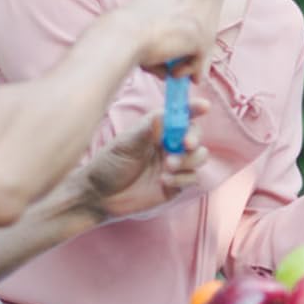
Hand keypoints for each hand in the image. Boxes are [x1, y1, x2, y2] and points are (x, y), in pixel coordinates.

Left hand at [78, 98, 209, 219]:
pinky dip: (183, 178)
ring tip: (167, 168)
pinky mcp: (177, 184)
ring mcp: (175, 165)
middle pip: (195, 136)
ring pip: (199, 156)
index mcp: (158, 131)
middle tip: (185, 145)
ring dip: (188, 160)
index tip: (204, 107)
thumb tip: (163, 115)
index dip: (194, 109)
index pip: (180, 116)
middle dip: (194, 139)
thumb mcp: (124, 144)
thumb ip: (146, 130)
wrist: (99, 196)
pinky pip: (193, 178)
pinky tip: (164, 182)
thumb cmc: (108, 165)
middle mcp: (169, 145)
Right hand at [112, 0, 210, 76]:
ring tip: (172, 73)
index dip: (172, 32)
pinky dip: (190, 68)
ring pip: (195, 42)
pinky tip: (174, 74)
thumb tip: (164, 66)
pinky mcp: (195, 33)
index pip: (175, 13)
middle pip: (188, 26)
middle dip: (183, 47)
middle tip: (175, 67)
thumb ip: (151, 39)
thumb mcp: (134, 28)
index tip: (164, 47)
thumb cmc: (118, 34)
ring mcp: (189, 16)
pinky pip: (199, 55)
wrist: (120, 35)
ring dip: (185, 60)